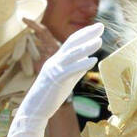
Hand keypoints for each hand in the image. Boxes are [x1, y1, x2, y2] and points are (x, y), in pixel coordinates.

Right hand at [0, 21, 103, 136]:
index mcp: (57, 60)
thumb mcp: (65, 81)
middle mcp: (55, 61)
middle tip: (101, 26)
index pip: (71, 43)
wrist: (34, 110)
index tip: (97, 29)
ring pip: (71, 54)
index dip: (84, 34)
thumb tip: (88, 60)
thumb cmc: (49, 97)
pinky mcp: (55, 80)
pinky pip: (70, 70)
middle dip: (87, 34)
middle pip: (72, 43)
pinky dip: (82, 64)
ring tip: (100, 41)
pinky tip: (93, 60)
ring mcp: (54, 70)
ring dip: (86, 47)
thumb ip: (76, 70)